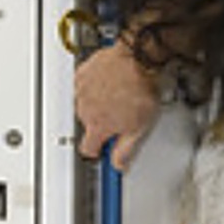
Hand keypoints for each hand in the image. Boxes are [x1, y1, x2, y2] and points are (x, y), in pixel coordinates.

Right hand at [74, 44, 161, 168]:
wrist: (137, 58)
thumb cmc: (140, 88)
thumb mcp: (140, 127)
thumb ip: (126, 149)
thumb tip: (119, 165)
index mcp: (97, 127)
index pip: (87, 149)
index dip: (97, 151)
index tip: (103, 150)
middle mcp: (85, 111)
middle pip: (89, 125)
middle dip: (102, 123)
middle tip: (121, 115)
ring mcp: (82, 92)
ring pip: (86, 106)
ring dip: (98, 104)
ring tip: (118, 96)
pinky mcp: (83, 74)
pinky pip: (84, 86)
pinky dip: (94, 87)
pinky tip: (110, 83)